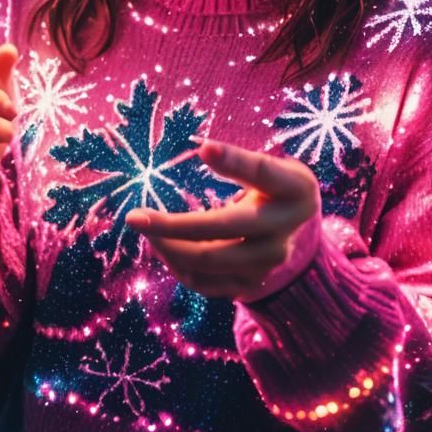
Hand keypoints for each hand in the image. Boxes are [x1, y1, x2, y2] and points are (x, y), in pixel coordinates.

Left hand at [126, 139, 320, 301]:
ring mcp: (268, 263)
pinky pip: (206, 283)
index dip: (235, 160)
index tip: (203, 147)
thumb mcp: (269, 166)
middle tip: (134, 217)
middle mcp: (284, 230)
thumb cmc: (274, 186)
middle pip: (224, 228)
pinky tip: (162, 247)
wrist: (297, 230)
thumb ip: (239, 161)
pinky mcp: (252, 284)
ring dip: (168, 246)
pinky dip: (177, 266)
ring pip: (209, 261)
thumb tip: (203, 148)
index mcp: (294, 189)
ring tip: (145, 228)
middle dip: (173, 225)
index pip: (263, 172)